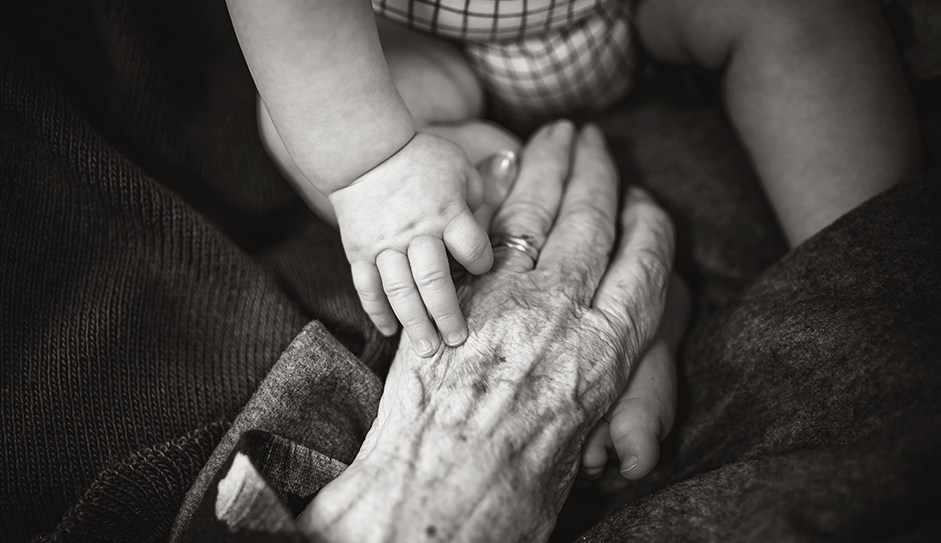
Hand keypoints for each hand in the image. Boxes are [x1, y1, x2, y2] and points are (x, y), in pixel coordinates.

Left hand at [299, 121, 676, 541]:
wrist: (438, 495)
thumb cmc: (515, 491)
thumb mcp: (580, 442)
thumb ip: (591, 387)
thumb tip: (589, 367)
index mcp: (608, 353)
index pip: (645, 267)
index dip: (648, 226)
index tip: (647, 203)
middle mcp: (565, 312)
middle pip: (592, 223)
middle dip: (597, 172)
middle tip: (595, 139)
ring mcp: (506, 297)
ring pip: (538, 212)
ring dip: (549, 164)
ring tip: (557, 134)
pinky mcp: (457, 295)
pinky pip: (482, 230)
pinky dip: (494, 194)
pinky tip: (502, 170)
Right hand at [329, 132, 491, 356]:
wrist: (364, 150)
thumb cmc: (419, 157)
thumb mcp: (459, 166)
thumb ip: (478, 197)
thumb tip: (489, 224)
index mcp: (447, 212)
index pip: (473, 250)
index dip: (481, 263)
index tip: (481, 268)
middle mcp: (417, 233)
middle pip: (435, 281)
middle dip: (448, 315)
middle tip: (458, 341)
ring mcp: (384, 245)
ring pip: (400, 291)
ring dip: (414, 324)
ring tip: (426, 351)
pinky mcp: (359, 251)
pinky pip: (367, 287)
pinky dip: (377, 312)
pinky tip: (390, 332)